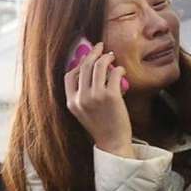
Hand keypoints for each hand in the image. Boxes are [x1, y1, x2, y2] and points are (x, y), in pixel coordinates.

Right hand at [65, 42, 134, 157]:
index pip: (69, 75)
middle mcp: (81, 98)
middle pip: (84, 67)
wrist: (113, 143)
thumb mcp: (84, 112)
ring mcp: (95, 97)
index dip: (78, 62)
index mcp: (71, 102)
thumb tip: (90, 69)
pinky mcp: (111, 96)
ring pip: (98, 66)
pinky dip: (119, 69)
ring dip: (106, 58)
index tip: (87, 56)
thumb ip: (83, 94)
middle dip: (93, 53)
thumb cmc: (102, 126)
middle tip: (101, 47)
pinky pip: (114, 73)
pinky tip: (121, 70)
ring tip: (112, 56)